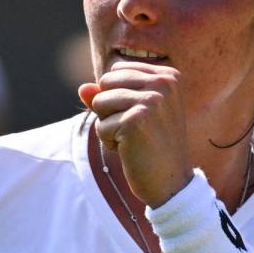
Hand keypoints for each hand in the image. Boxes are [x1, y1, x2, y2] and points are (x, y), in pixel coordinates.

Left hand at [78, 61, 192, 207]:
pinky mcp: (135, 121)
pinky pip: (101, 126)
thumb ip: (108, 95)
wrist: (171, 183)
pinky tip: (131, 150)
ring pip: (99, 102)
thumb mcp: (133, 114)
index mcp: (168, 76)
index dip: (117, 94)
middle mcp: (163, 83)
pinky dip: (110, 142)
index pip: (116, 69)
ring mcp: (151, 101)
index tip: (141, 115)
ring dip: (108, 125)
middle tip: (135, 129)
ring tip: (133, 139)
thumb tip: (82, 88)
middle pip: (106, 82)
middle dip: (110, 108)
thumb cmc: (152, 146)